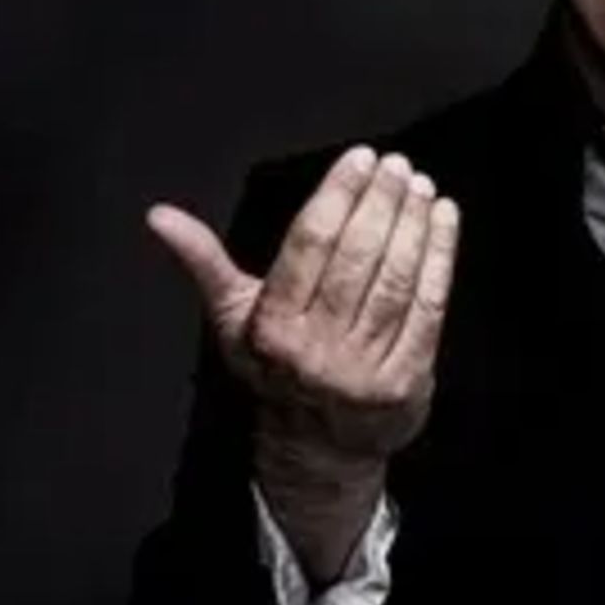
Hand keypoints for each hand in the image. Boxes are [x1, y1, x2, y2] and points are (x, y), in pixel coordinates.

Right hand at [147, 147, 460, 578]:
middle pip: (357, 258)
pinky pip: (429, 307)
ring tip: (421, 186)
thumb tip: (159, 216)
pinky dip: (440, 258)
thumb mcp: (232, 319)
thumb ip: (204, 262)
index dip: (338, 195)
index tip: (361, 158)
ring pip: (396, 279)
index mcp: (271, 326)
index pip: (309, 245)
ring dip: (413, 225)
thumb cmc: (276, 367)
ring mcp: (364, 368)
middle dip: (380, 203)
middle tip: (397, 165)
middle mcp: (316, 348)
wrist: (319, 446)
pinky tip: (445, 220)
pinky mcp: (405, 380)